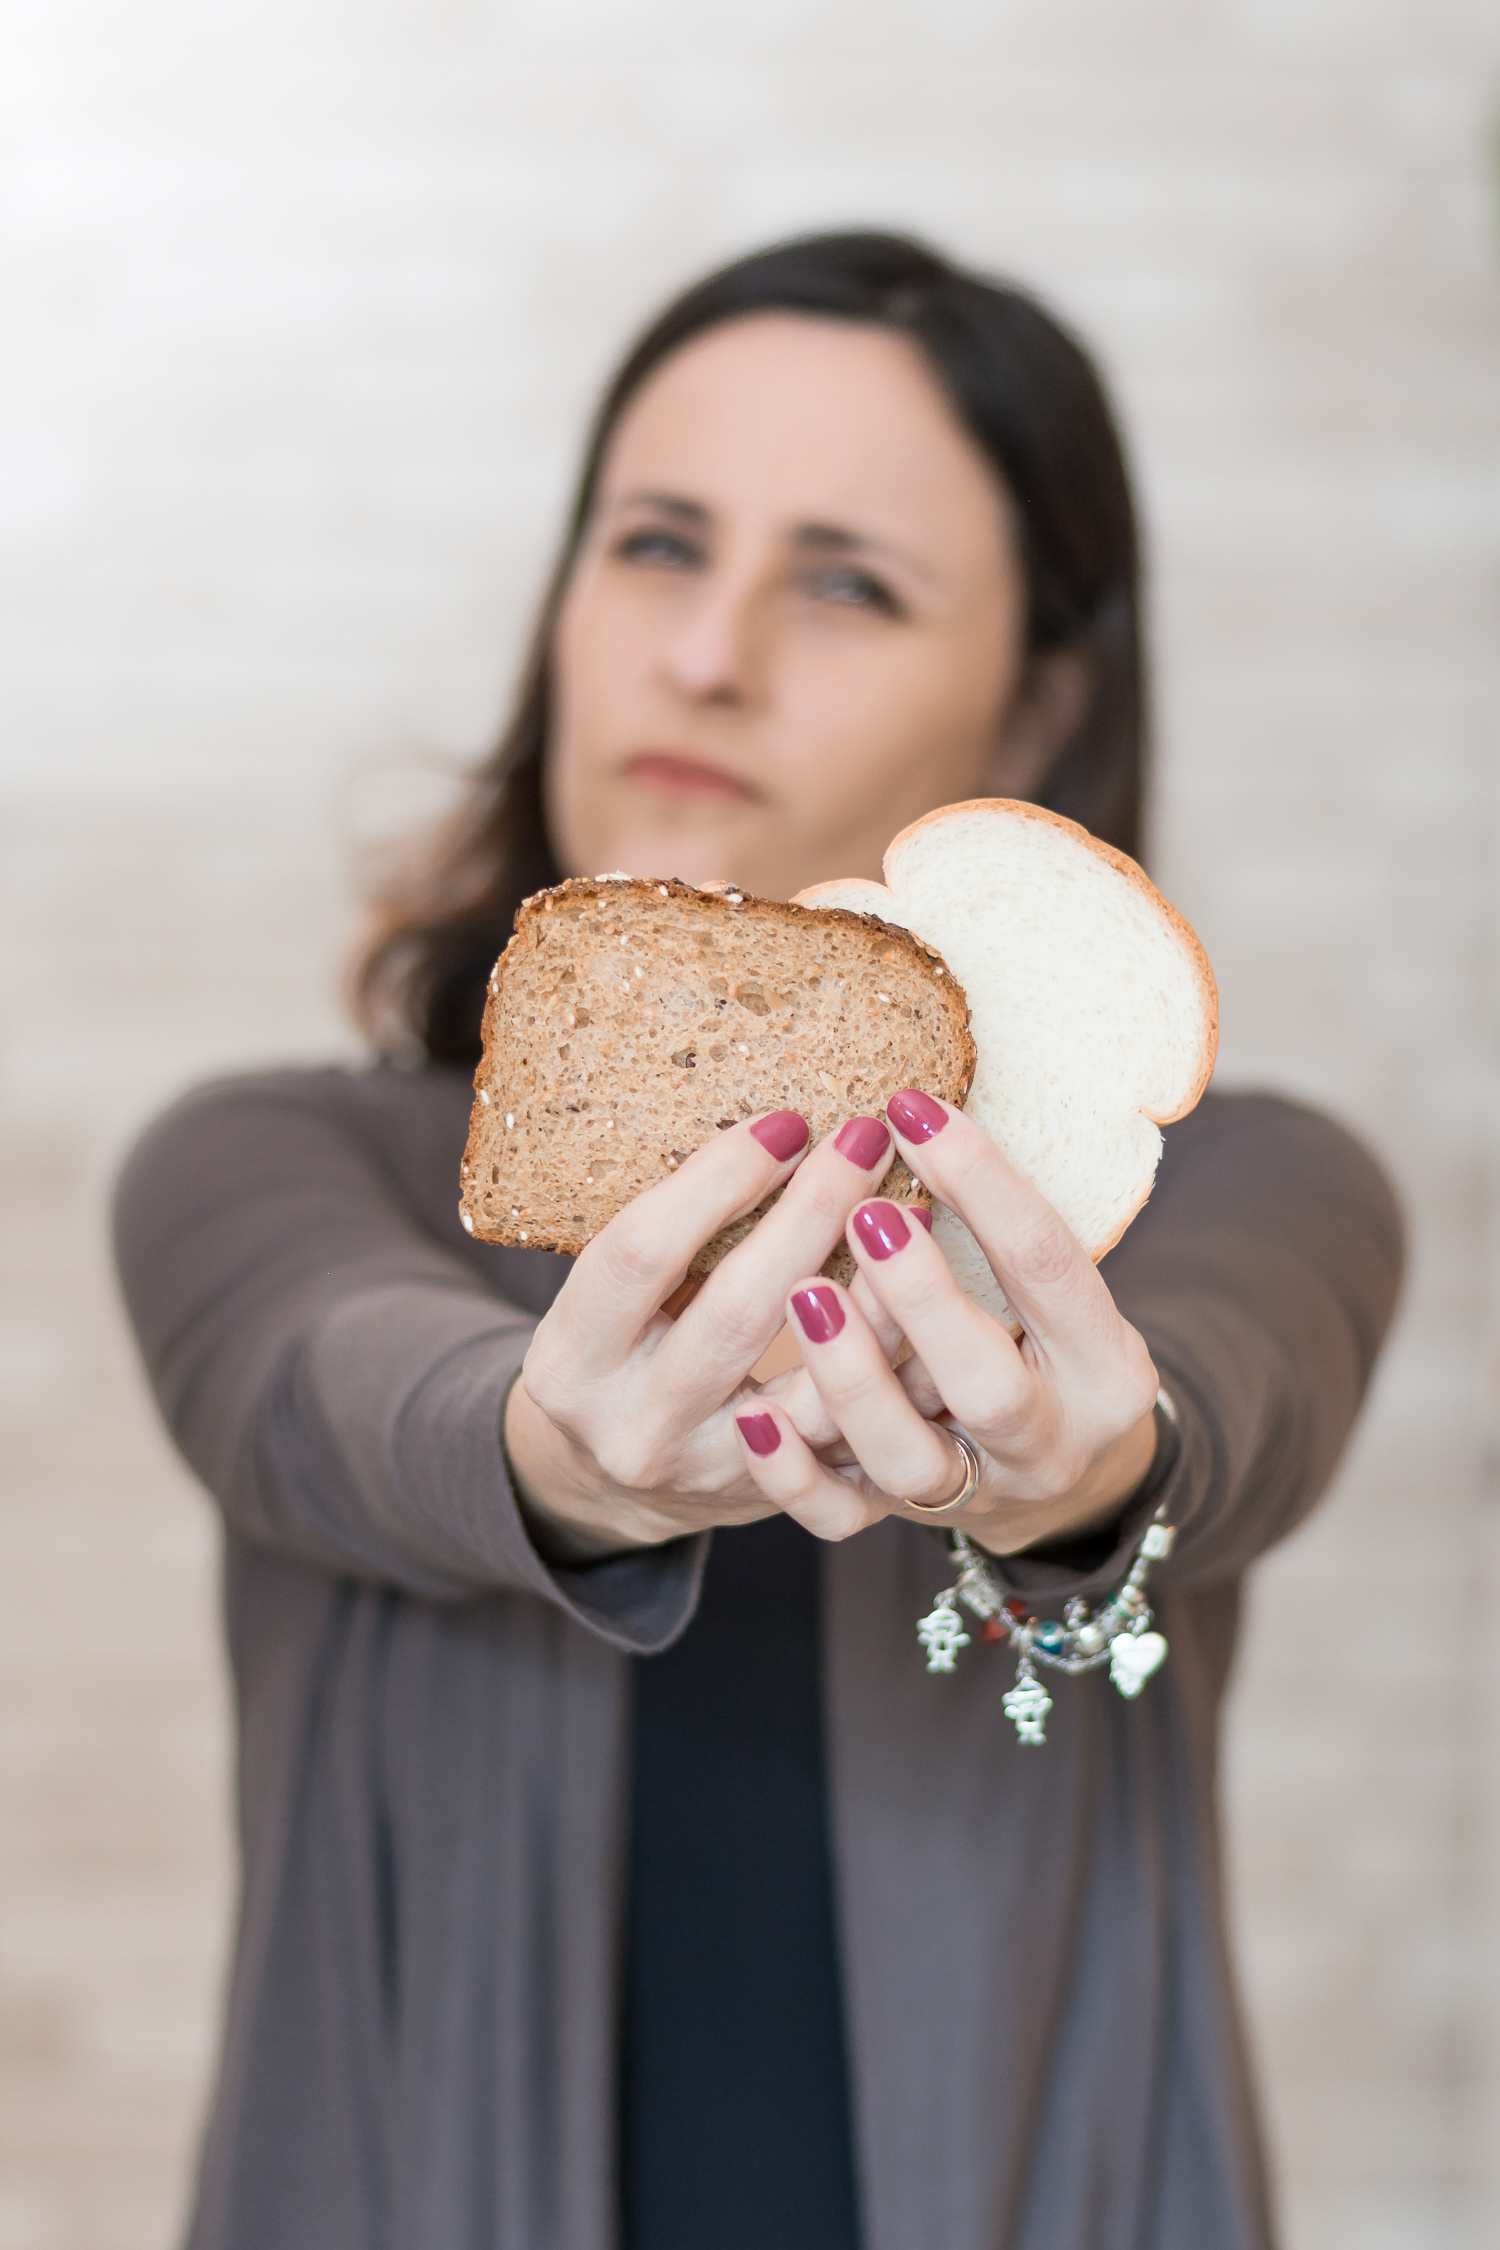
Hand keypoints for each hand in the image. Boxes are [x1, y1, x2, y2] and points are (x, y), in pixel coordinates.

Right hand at [504, 1108, 904, 1556]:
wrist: (611, 1482)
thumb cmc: (624, 1348)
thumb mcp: (613, 1298)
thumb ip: (674, 1235)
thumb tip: (786, 1133)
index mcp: (571, 1359)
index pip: (642, 1252)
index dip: (717, 1180)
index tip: (786, 1123)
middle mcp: (632, 1426)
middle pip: (734, 1310)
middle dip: (809, 1215)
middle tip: (864, 1140)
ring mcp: (705, 1475)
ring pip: (809, 1392)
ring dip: (875, 1296)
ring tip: (912, 1212)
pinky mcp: (771, 1506)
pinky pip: (852, 1448)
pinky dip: (894, 1372)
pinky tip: (930, 1311)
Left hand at [731, 1090, 1160, 1552]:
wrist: (1056, 1481)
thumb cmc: (1044, 1347)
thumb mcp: (1060, 1295)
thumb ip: (1000, 1234)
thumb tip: (913, 1113)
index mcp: (1105, 1367)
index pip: (1049, 1267)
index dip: (985, 1186)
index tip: (916, 1110)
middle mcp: (1051, 1442)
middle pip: (990, 1386)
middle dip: (924, 1300)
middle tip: (864, 1213)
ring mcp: (977, 1494)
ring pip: (910, 1461)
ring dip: (851, 1377)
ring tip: (803, 1295)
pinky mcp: (905, 1525)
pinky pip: (844, 1519)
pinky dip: (795, 1474)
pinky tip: (754, 1419)